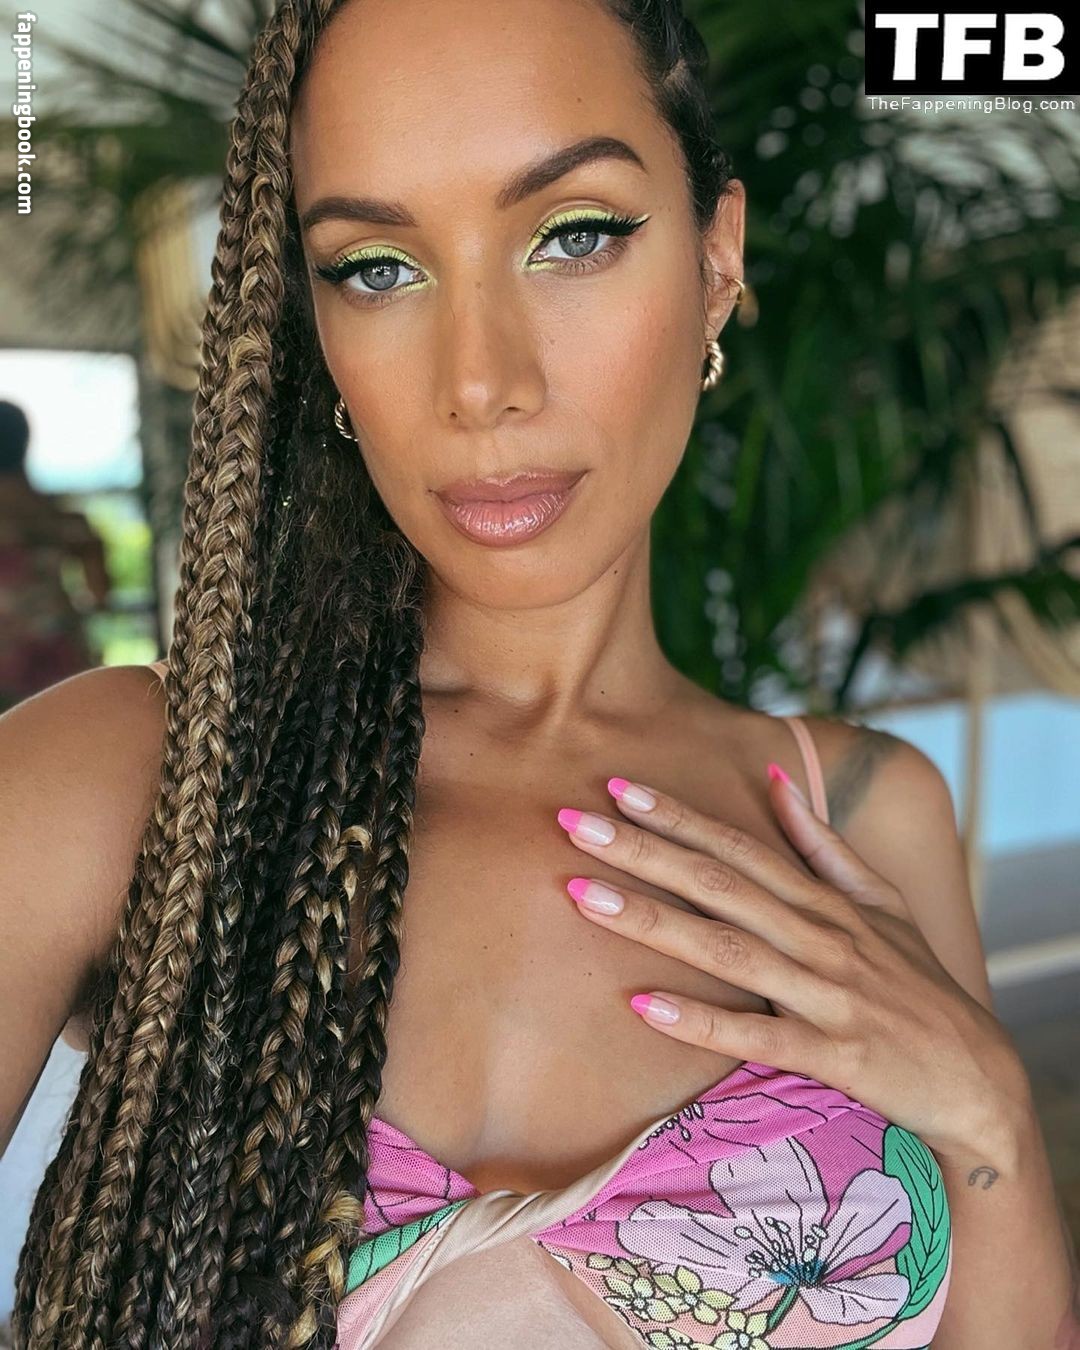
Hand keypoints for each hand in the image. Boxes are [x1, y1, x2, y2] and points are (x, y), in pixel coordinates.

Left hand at [554, 765, 1025, 1167]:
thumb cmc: (918, 985)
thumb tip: (776, 780)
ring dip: (651, 921)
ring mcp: (826, 995)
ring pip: (725, 950)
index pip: (737, 846)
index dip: (676, 816)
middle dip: (642, 851)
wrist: (977, 1077)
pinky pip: (757, 1037)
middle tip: (571, 824)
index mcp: (823, 901)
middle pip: (717, 884)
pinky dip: (700, 1022)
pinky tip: (643, 1007)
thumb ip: (825, 845)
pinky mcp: (835, 1055)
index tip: (616, 789)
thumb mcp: (882, 903)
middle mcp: (819, 938)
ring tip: (582, 896)